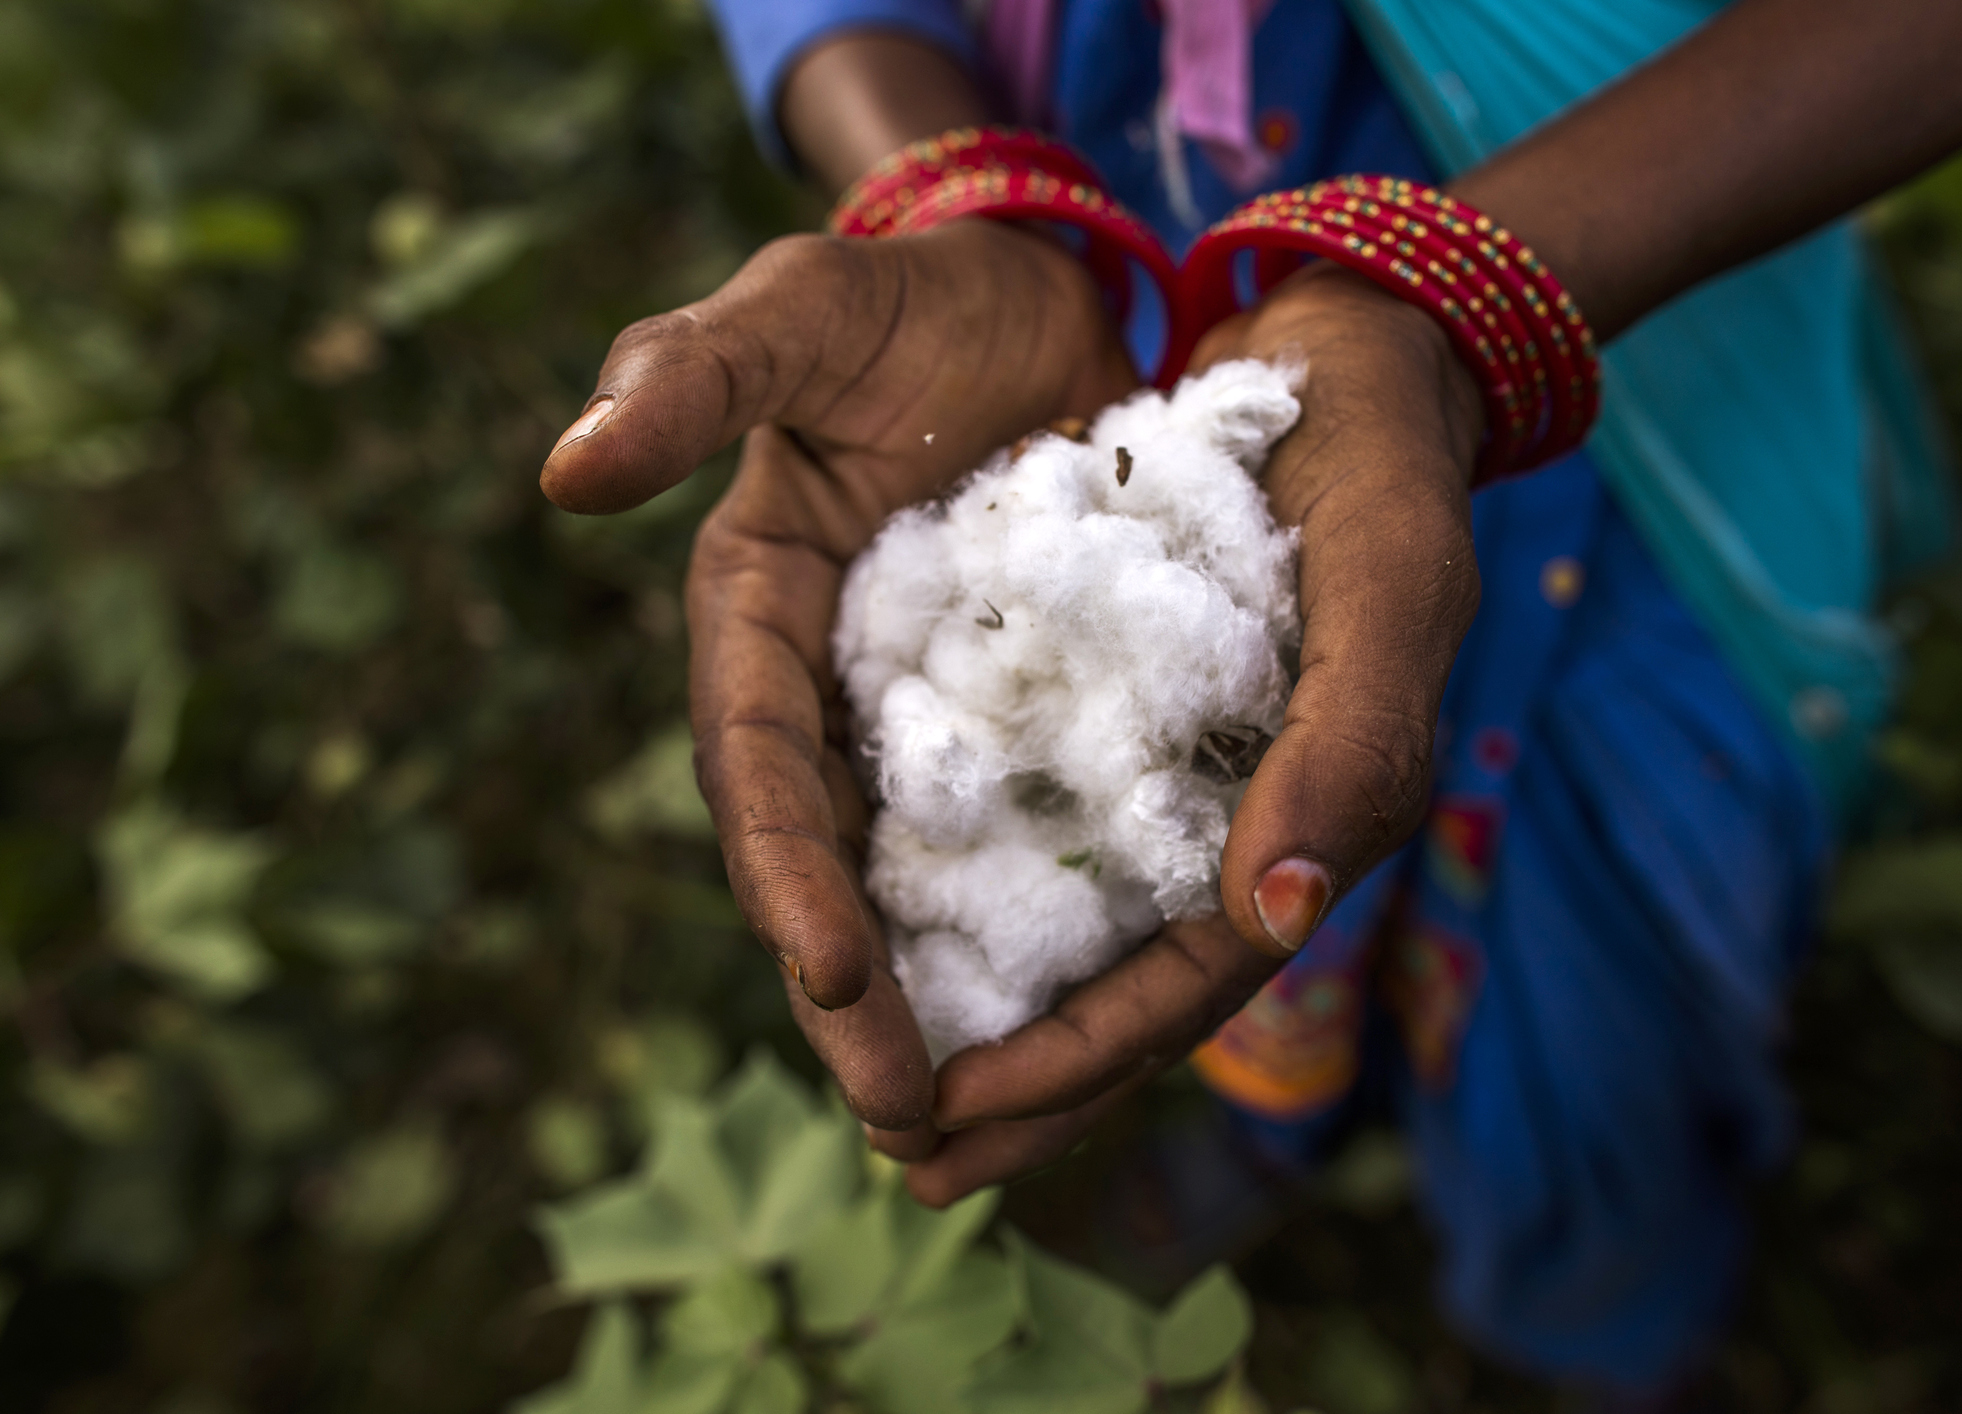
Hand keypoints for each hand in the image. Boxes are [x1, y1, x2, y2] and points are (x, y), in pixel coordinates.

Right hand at [540, 219, 1136, 1130]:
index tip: (828, 978)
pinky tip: (1082, 1019)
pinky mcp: (1013, 719)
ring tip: (986, 1125)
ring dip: (942, 1002)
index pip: (760, 766)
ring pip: (917, 881)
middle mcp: (828, 690)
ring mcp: (919, 715)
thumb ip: (691, 374)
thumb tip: (565, 472)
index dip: (787, 872)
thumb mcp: (800, 305)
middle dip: (860, 999)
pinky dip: (1033, 928)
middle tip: (911, 1122)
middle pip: (831, 864)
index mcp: (758, 616)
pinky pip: (1016, 838)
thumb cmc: (902, 297)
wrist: (1022, 297)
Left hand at [903, 265, 1485, 1204]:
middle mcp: (1229, 816)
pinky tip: (888, 904)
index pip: (1181, 982)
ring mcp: (1171, 765)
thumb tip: (1275, 915)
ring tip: (874, 1067)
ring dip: (981, 996)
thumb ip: (1352, 746)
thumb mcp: (1390, 584)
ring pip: (1068, 916)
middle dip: (1014, 1078)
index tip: (944, 1132)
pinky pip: (1038, 811)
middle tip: (894, 1151)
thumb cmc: (1386, 463)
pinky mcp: (1118, 702)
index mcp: (1300, 819)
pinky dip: (970, 868)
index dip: (1070, 1067)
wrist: (1355, 348)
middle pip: (1115, 981)